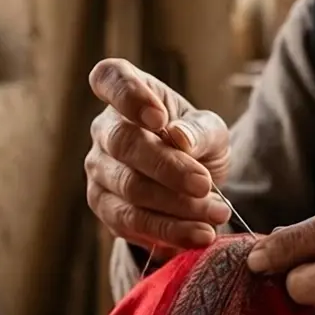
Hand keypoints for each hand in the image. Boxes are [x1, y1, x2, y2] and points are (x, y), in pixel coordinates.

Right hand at [86, 58, 230, 251]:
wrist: (191, 183)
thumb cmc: (196, 142)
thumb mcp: (211, 130)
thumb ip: (198, 130)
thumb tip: (179, 138)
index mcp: (127, 92)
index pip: (110, 79)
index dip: (128, 97)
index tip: (159, 119)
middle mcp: (104, 128)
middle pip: (124, 144)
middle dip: (167, 168)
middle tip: (205, 184)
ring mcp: (99, 169)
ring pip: (129, 189)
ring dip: (176, 207)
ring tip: (215, 215)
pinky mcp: (104, 206)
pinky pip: (130, 222)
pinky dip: (168, 231)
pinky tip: (198, 234)